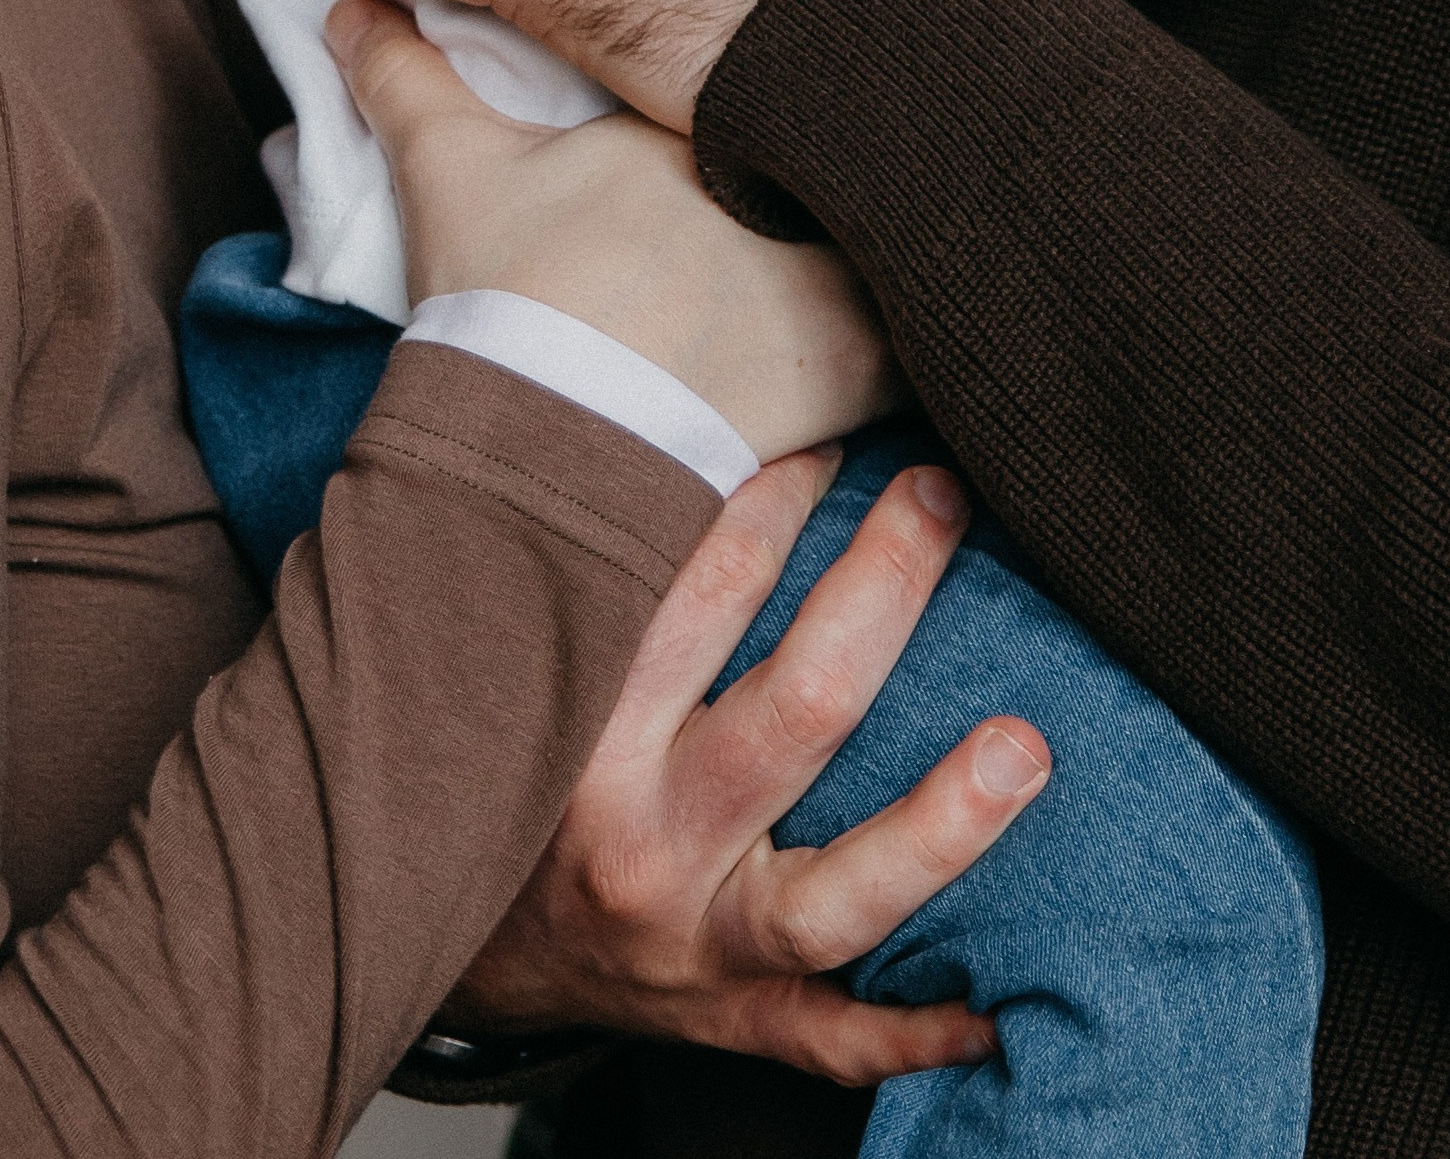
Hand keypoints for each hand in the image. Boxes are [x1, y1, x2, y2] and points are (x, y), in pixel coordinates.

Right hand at [327, 1, 898, 455]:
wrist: (542, 426)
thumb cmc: (502, 296)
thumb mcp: (448, 170)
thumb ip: (405, 77)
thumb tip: (348, 8)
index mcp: (696, 123)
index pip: (758, 78)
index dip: (770, 93)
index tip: (778, 113)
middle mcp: (779, 181)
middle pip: (838, 145)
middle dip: (854, 148)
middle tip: (866, 167)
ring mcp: (830, 269)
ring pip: (898, 224)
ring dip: (906, 230)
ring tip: (928, 231)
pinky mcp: (862, 363)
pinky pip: (932, 340)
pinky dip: (941, 338)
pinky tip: (948, 332)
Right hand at [445, 445, 1050, 1081]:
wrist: (424, 931)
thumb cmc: (502, 754)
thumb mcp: (514, 650)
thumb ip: (600, 551)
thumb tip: (708, 406)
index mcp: (583, 733)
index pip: (702, 589)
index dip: (782, 495)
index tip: (835, 435)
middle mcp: (640, 840)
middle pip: (798, 713)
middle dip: (886, 591)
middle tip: (945, 496)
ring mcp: (694, 946)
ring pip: (832, 897)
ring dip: (939, 825)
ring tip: (1025, 749)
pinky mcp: (731, 1021)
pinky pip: (832, 1043)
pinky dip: (916, 1033)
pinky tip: (999, 1013)